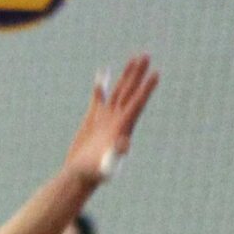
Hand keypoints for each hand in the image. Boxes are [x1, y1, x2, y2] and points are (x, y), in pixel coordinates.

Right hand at [63, 54, 158, 187]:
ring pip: (118, 92)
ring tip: (134, 58)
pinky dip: (101, 85)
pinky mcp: (93, 120)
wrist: (78, 177)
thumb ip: (115, 155)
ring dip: (126, 76)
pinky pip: (99, 98)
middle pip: (130, 92)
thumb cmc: (92, 174)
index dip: (146, 88)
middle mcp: (117, 120)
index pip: (136, 103)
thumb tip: (125, 144)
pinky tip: (103, 73)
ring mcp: (105, 119)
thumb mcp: (105, 166)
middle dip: (138, 75)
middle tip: (146, 56)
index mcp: (122, 127)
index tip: (156, 73)